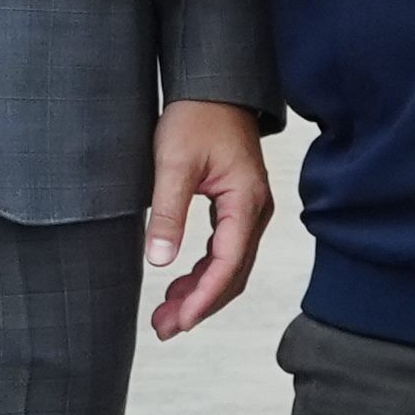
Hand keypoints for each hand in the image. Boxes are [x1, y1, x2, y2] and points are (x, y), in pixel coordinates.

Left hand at [143, 100, 269, 338]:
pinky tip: (178, 285)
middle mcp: (255, 210)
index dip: (203, 299)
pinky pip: (225, 251)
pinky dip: (203, 273)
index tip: (179, 321)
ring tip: (165, 316)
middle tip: (164, 328)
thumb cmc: (196, 116)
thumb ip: (168, 213)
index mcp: (245, 201)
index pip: (228, 264)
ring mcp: (249, 210)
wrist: (213, 85)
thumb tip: (159, 262)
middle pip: (233, 274)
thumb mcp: (173, 163)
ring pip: (230, 266)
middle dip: (199, 305)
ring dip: (200, 293)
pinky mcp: (238, 207)